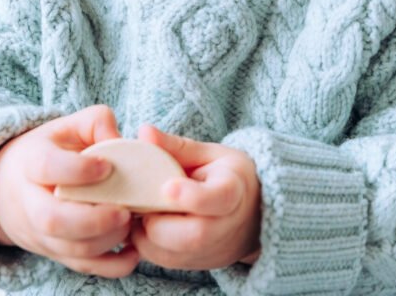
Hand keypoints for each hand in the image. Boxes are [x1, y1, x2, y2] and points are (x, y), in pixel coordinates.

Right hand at [0, 105, 139, 278]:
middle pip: (52, 219)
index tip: (107, 166)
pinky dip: (110, 266)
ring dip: (105, 241)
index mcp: (31, 162)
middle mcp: (30, 202)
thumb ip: (95, 122)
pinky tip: (133, 252)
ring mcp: (41, 233)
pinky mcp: (56, 252)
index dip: (77, 170)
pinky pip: (81, 267)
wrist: (8, 189)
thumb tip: (120, 138)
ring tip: (131, 223)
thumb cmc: (50, 150)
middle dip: (92, 220)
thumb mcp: (67, 126)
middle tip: (124, 210)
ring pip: (68, 248)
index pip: (46, 167)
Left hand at [129, 125, 261, 269]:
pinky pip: (164, 261)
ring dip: (147, 233)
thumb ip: (176, 146)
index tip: (167, 186)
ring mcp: (213, 250)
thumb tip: (144, 131)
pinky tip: (148, 222)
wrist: (252, 212)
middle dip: (159, 220)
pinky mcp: (198, 265)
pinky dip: (147, 244)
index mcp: (235, 189)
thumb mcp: (209, 154)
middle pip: (193, 234)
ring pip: (172, 254)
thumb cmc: (226, 175)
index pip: (218, 198)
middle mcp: (227, 225)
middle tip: (143, 200)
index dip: (192, 196)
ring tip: (143, 209)